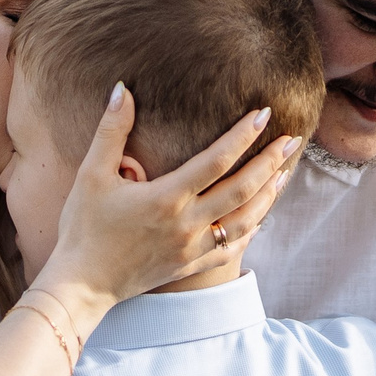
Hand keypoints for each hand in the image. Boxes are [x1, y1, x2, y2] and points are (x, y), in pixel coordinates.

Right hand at [34, 90, 301, 312]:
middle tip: (292, 140)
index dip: (242, 135)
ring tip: (285, 175)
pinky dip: (249, 231)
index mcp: (166, 198)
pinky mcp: (189, 266)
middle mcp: (187, 224)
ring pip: (243, 221)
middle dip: (270, 162)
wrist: (82, 285)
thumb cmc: (83, 228)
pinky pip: (230, 249)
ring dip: (267, 196)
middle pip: (241, 190)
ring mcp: (192, 248)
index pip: (216, 160)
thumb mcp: (91, 175)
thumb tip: (123, 90)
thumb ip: (111, 131)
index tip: (263, 113)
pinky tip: (260, 219)